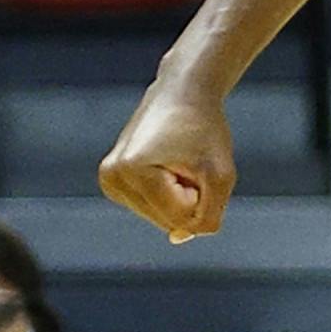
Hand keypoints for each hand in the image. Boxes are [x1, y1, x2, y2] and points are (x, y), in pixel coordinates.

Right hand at [98, 77, 235, 243]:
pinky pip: (152, 208)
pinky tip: (167, 165)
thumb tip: (178, 238)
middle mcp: (112, 178)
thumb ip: (209, 214)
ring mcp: (109, 181)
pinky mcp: (113, 183)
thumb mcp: (221, 173)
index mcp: (131, 171)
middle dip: (189, 198)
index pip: (180, 218)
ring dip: (179, 196)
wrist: (182, 93)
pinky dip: (168, 194)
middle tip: (188, 160)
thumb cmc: (204, 130)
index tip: (196, 164)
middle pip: (167, 220)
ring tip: (178, 161)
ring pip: (159, 217)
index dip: (202, 196)